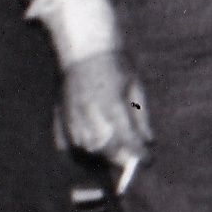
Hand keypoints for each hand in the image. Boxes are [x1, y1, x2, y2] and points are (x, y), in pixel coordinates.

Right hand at [61, 52, 151, 167]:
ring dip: (103, 153)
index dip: (139, 153)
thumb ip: (141, 117)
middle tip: (133, 159)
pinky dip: (83, 148)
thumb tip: (149, 141)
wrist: (86, 51)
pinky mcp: (63, 115)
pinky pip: (70, 141)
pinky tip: (96, 145)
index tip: (148, 160)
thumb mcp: (136, 87)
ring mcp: (74, 114)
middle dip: (121, 157)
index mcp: (112, 104)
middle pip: (106, 148)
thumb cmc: (116, 66)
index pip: (128, 138)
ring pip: (87, 147)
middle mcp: (90, 112)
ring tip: (117, 152)